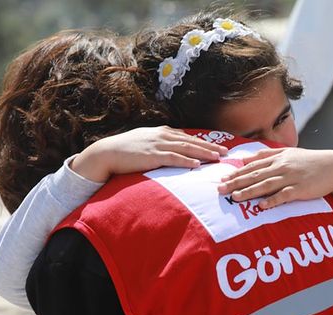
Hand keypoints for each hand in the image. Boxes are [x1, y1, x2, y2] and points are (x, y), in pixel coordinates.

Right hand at [71, 126, 227, 181]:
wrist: (107, 152)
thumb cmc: (125, 150)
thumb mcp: (145, 142)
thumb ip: (159, 144)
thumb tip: (170, 150)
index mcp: (162, 132)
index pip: (188, 137)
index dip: (204, 142)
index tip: (217, 147)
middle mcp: (162, 136)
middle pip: (192, 141)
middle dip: (210, 146)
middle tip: (225, 152)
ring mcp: (158, 145)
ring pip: (186, 148)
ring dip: (203, 153)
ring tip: (217, 158)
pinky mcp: (152, 156)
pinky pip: (173, 158)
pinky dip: (186, 160)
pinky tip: (197, 164)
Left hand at [217, 148, 332, 208]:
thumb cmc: (309, 161)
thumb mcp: (287, 153)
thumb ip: (266, 156)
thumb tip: (244, 159)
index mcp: (277, 158)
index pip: (252, 166)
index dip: (236, 173)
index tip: (222, 178)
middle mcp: (281, 167)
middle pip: (255, 175)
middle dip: (236, 182)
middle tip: (220, 189)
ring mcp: (291, 178)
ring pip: (266, 185)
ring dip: (249, 192)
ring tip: (235, 197)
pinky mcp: (301, 189)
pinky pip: (284, 196)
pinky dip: (272, 201)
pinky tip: (261, 206)